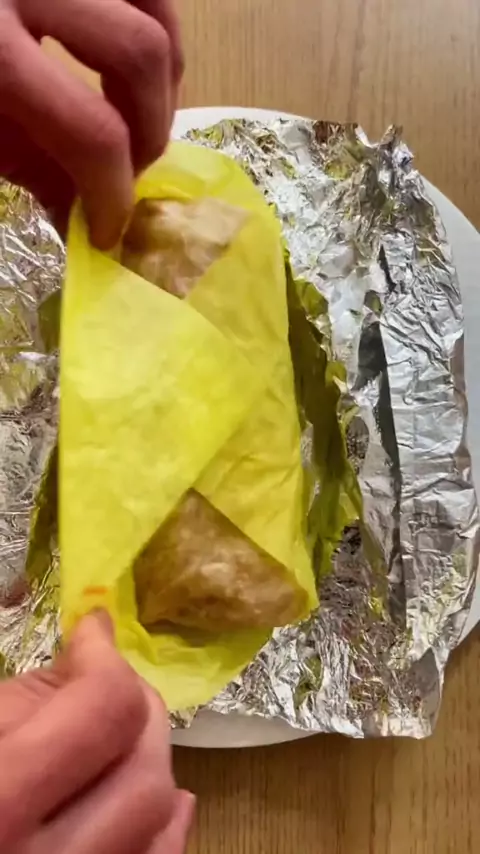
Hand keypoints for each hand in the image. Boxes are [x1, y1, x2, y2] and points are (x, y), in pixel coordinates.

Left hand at [0, 0, 183, 247]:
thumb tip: (83, 210)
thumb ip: (25, 164)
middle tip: (130, 171)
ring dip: (164, 75)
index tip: (109, 229)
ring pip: (153, 6)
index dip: (113, 193)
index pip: (90, 131)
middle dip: (150, 129)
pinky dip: (155, 25)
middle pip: (139, 53)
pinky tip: (135, 67)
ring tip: (141, 118)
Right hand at [0, 612, 193, 853]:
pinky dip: (165, 828)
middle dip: (139, 710)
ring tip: (123, 732)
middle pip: (144, 776)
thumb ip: (26, 699)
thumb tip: (95, 652)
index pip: (103, 714)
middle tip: (111, 681)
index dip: (105, 657)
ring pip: (158, 825)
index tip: (91, 632)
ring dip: (150, 762)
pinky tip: (161, 801)